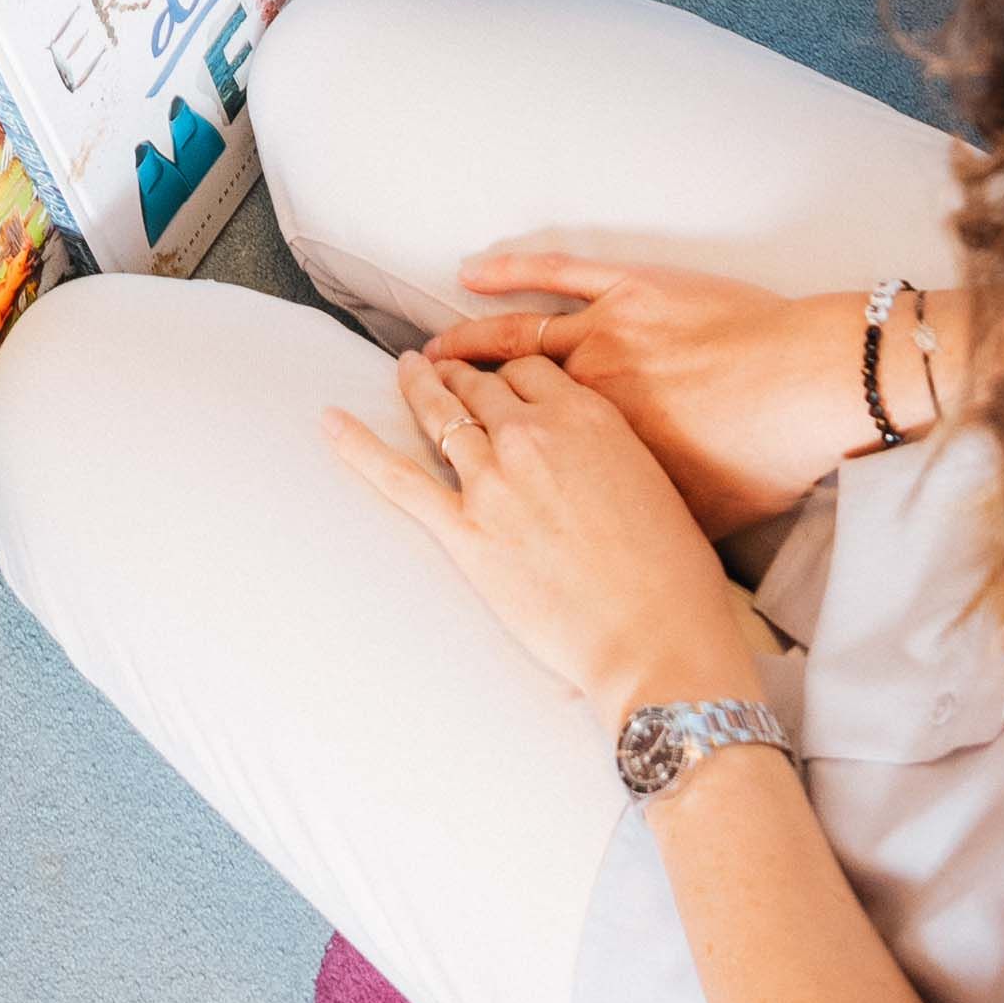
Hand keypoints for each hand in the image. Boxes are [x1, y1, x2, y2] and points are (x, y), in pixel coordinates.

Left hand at [327, 347, 755, 724]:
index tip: (497, 370)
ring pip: (442, 414)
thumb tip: (594, 449)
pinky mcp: (466, 530)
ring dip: (420, 388)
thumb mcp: (656, 483)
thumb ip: (611, 450)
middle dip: (460, 372)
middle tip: (441, 364)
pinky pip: (399, 478)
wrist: (656, 638)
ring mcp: (494, 480)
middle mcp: (534, 434)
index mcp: (587, 417)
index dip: (508, 368)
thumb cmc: (672, 575)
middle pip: (482, 384)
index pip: (530, 368)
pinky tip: (330, 423)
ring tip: (407, 371)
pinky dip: (359, 446)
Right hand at [432, 252, 884, 541]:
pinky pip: (557, 276)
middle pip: (499, 394)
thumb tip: (630, 539)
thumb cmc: (768, 457)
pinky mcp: (631, 289)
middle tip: (417, 394)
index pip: (516, 449)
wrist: (812, 388)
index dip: (474, 450)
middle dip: (451, 396)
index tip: (443, 452)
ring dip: (468, 343)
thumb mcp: (706, 515)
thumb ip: (653, 519)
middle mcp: (586, 391)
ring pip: (516, 337)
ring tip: (432, 351)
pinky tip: (473, 273)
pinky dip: (512, 272)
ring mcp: (605, 333)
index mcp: (598, 447)